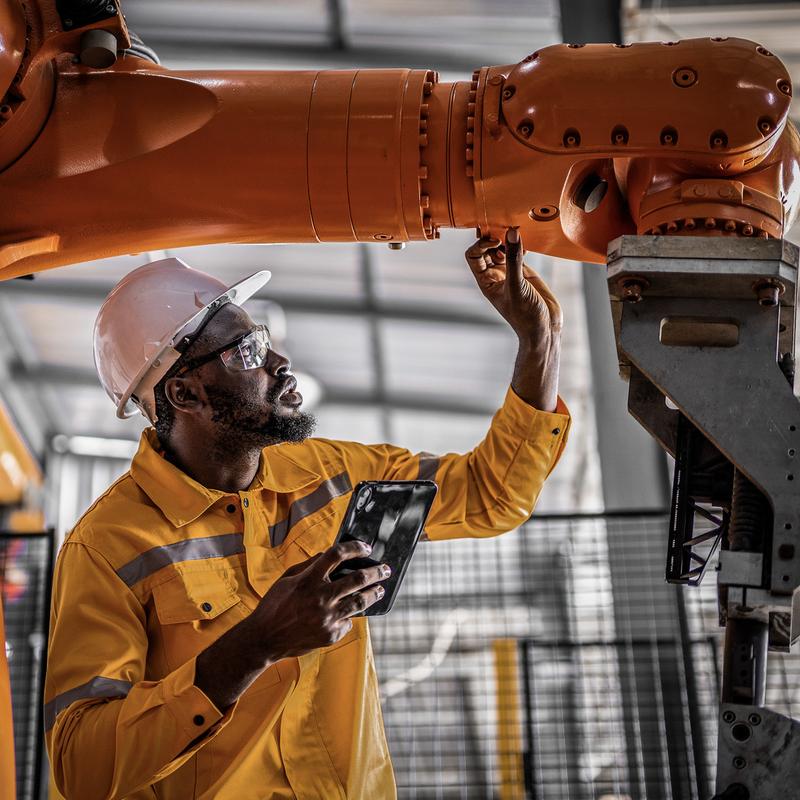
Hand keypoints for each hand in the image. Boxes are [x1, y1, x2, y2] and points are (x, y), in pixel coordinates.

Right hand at [195, 541, 389, 709]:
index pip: (336, 555)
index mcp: (308, 580)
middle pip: (357, 579)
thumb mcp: (286, 580)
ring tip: (379, 590)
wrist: (264, 639)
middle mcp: (321, 597)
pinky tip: (351, 613)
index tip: (366, 547)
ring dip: (373, 594)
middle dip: (376, 572)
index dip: (354, 547)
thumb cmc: (273, 606)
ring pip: (360, 602)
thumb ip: (308, 566)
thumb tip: (327, 554)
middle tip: (385, 569)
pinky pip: (347, 622)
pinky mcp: (330, 635)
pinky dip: (349, 616)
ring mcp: (327, 618)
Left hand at [465, 228, 561, 340]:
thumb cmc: (525, 316)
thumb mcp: (517, 286)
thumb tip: (511, 233)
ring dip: (507, 240)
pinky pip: (518, 253)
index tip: (497, 241)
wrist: (544, 329)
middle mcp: (495, 276)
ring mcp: (510, 273)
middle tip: (506, 232)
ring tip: (517, 235)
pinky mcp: (525, 273)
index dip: (481, 244)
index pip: (473, 256)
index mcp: (486, 281)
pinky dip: (520, 245)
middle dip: (493, 238)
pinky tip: (526, 245)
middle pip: (486, 249)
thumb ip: (514, 259)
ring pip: (502, 249)